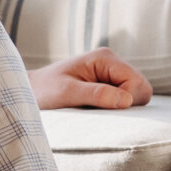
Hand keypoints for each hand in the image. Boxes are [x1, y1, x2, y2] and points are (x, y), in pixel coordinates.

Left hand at [26, 48, 151, 111]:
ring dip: (120, 107)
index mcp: (104, 58)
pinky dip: (115, 108)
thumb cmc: (44, 90)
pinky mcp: (107, 84)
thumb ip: (96, 94)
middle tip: (100, 111)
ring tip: (94, 109)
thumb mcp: (67, 93)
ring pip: (135, 95)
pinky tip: (96, 109)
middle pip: (141, 88)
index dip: (127, 100)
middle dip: (127, 104)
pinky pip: (125, 99)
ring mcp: (110, 73)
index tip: (105, 109)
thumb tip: (127, 100)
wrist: (29, 90)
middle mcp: (111, 62)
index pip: (136, 82)